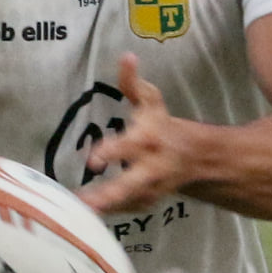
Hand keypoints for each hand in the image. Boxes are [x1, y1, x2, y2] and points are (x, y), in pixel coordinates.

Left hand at [79, 55, 199, 214]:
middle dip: (109, 195)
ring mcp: (150, 188)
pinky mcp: (147, 202)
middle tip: (85, 202)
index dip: (111, 153)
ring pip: (127, 203)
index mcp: (149, 140)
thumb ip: (133, 83)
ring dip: (104, 209)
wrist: (194, 158)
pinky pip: (127, 210)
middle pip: (131, 184)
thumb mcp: (150, 102)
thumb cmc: (162, 125)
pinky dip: (110, 213)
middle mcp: (151, 167)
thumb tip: (126, 56)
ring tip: (77, 213)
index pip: (129, 147)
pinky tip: (87, 215)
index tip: (92, 161)